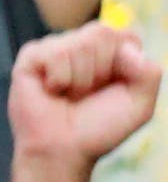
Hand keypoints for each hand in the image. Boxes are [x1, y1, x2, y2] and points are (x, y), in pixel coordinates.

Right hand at [14, 24, 161, 171]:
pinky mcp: (31, 56)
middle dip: (100, 70)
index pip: (126, 36)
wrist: (63, 149)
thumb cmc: (98, 128)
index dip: (124, 64)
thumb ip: (150, 73)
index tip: (113, 88)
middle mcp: (83, 45)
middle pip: (102, 33)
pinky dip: (58, 79)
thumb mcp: (140, 105)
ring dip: (79, 80)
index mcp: (111, 52)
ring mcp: (55, 48)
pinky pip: (53, 53)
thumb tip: (125, 50)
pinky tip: (51, 90)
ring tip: (69, 95)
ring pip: (78, 43)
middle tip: (88, 94)